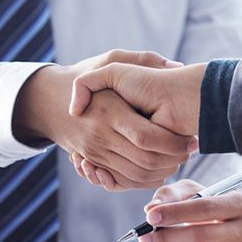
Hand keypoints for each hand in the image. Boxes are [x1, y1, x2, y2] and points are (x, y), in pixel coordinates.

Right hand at [13, 50, 197, 189]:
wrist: (50, 100)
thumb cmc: (87, 74)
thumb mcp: (112, 60)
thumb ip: (144, 59)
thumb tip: (175, 65)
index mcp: (110, 112)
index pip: (147, 138)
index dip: (173, 143)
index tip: (191, 139)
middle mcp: (101, 137)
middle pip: (145, 161)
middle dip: (173, 160)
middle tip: (190, 152)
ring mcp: (95, 153)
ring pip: (136, 176)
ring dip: (163, 171)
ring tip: (180, 159)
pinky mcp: (94, 163)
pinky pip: (121, 182)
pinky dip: (143, 181)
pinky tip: (160, 168)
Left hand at [137, 179, 241, 241]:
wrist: (238, 225)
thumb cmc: (212, 205)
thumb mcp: (194, 190)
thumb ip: (171, 195)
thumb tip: (151, 209)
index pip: (205, 208)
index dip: (175, 213)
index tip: (151, 216)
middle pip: (202, 236)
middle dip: (168, 236)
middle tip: (146, 236)